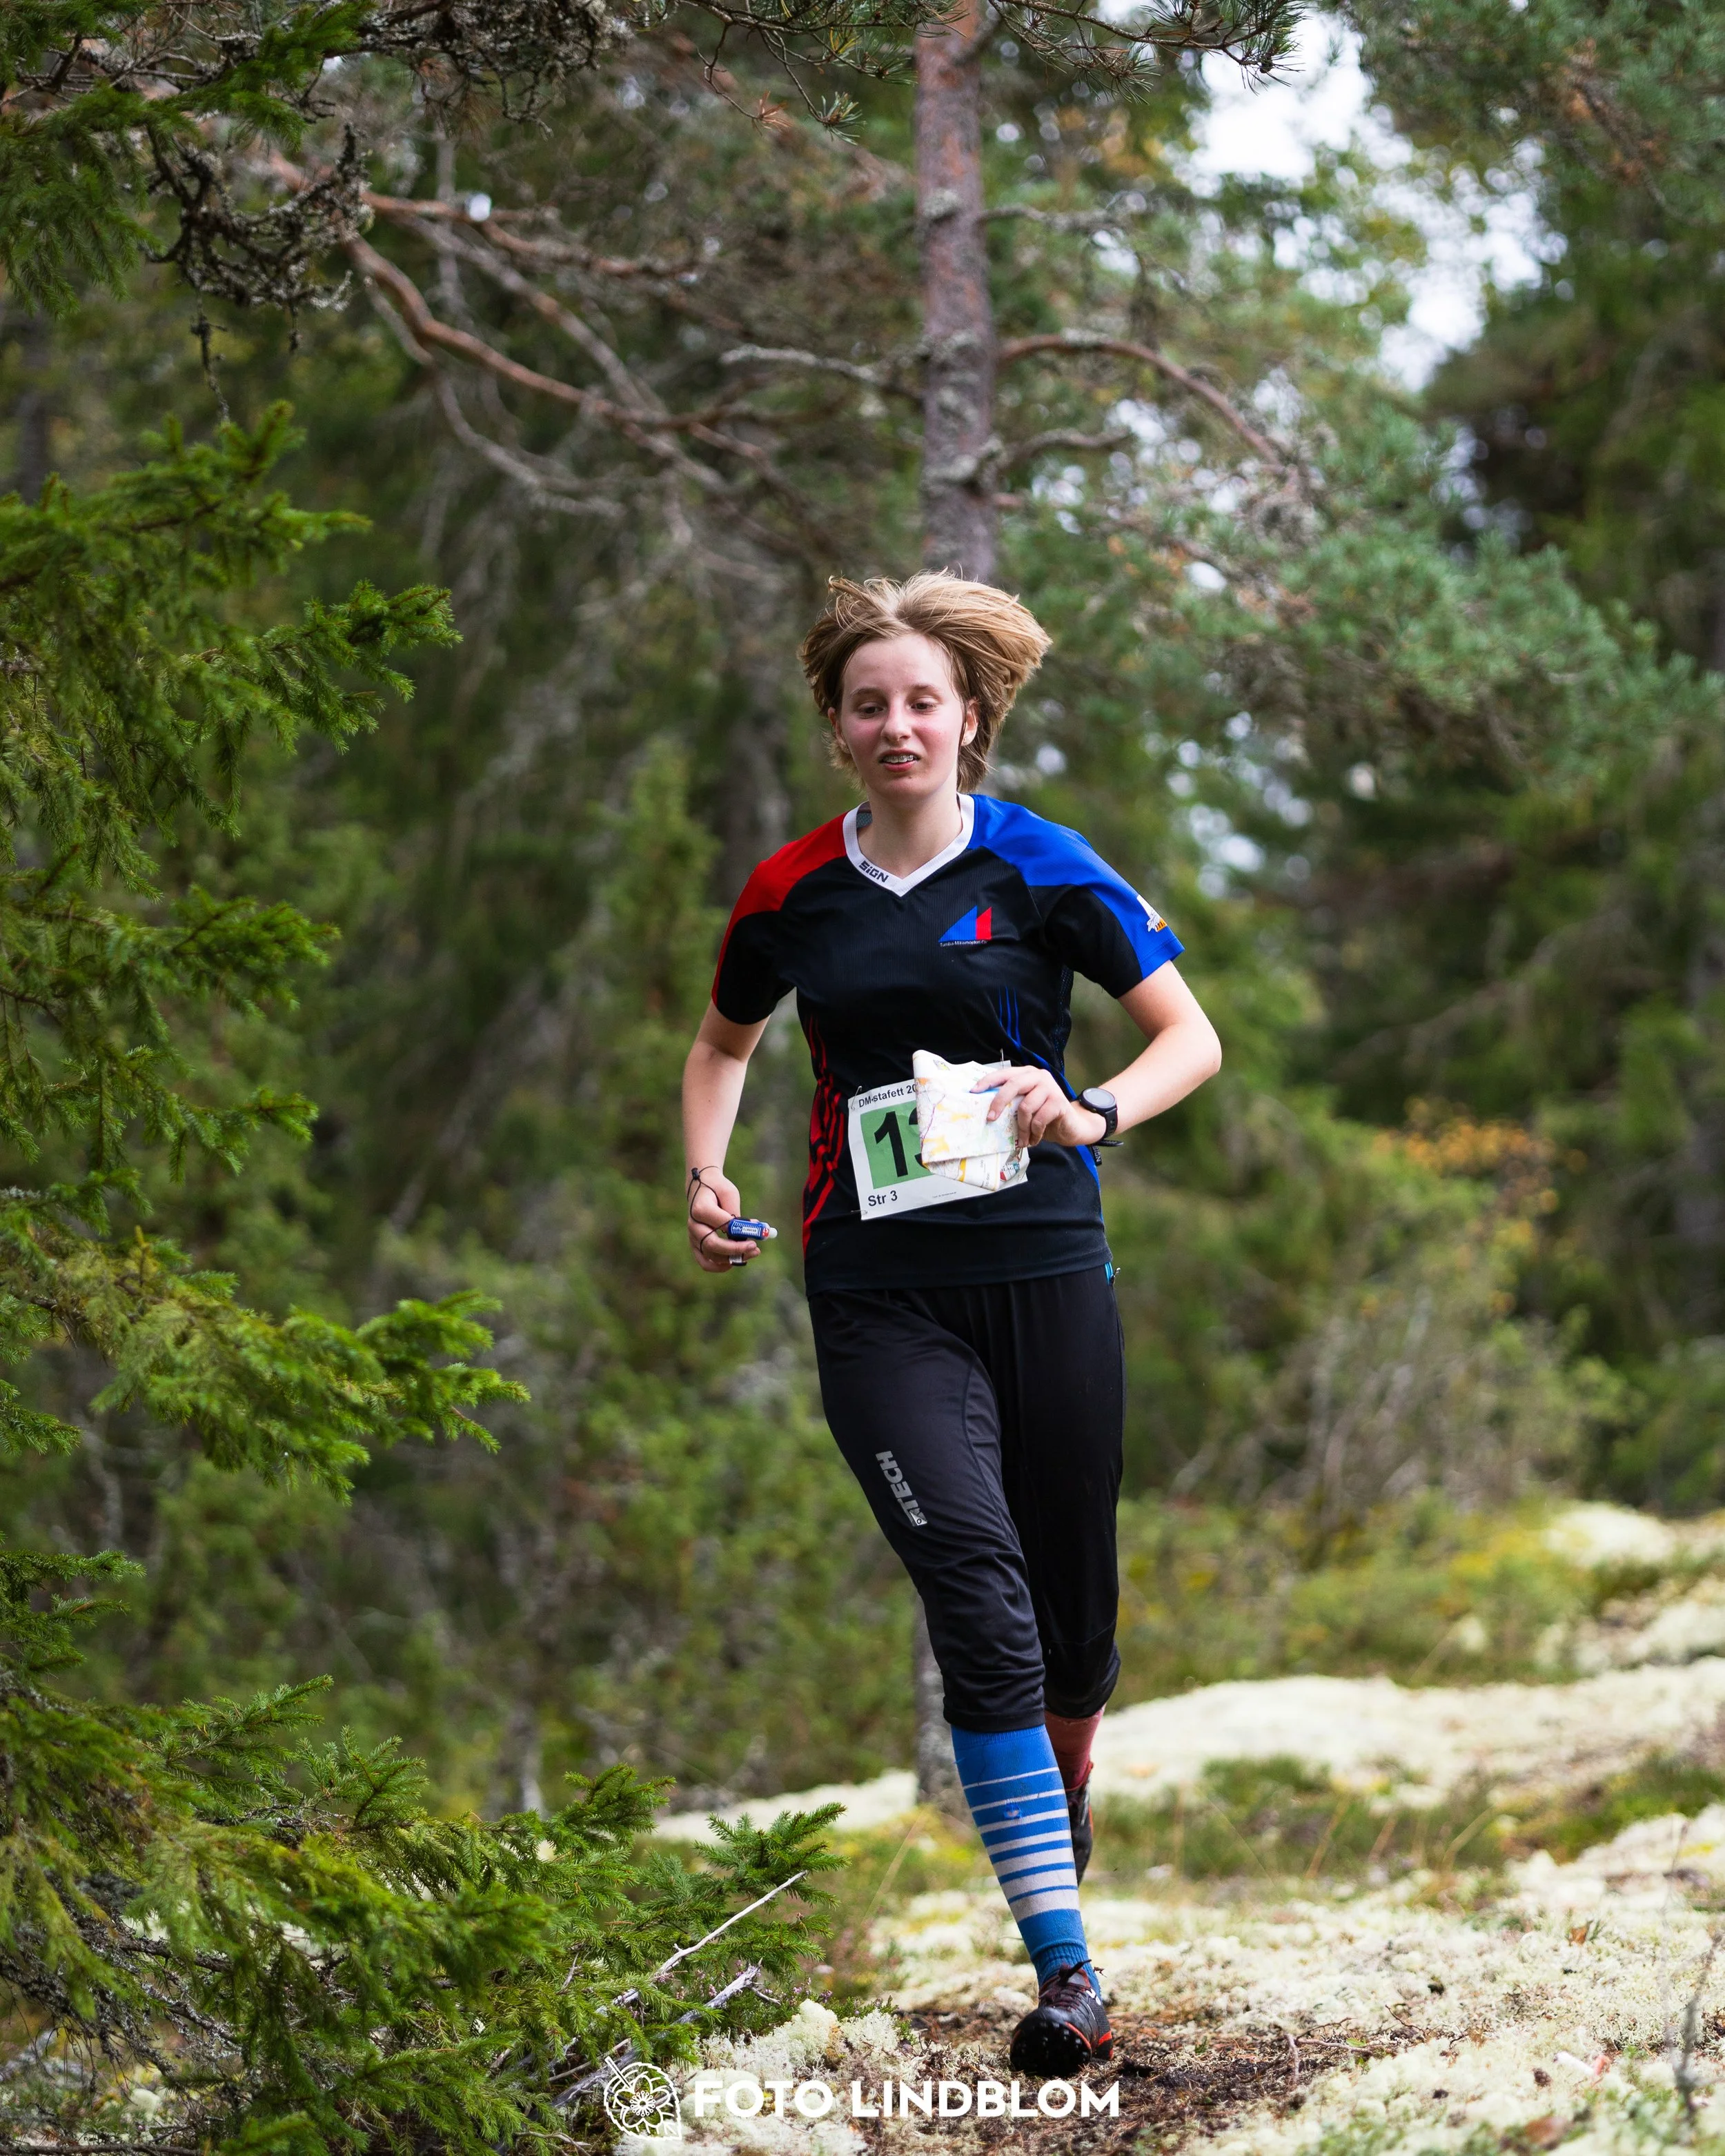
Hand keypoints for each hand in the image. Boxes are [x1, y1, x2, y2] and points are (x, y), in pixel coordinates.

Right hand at [686, 1167, 759, 1272]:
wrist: (700, 1186)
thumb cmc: (717, 1189)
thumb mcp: (729, 1193)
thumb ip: (735, 1212)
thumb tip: (751, 1229)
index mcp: (701, 1209)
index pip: (722, 1225)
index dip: (740, 1231)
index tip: (756, 1231)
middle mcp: (693, 1225)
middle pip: (713, 1244)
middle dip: (736, 1249)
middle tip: (755, 1246)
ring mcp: (692, 1236)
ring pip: (711, 1255)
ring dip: (733, 1257)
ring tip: (752, 1252)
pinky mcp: (695, 1244)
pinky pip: (704, 1262)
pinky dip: (718, 1267)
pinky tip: (733, 1263)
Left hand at [979, 1068, 1109, 1148]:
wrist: (1071, 1127)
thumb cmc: (1043, 1117)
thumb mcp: (1024, 1107)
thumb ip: (1011, 1102)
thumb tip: (986, 1111)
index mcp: (1027, 1074)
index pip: (1004, 1074)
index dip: (988, 1082)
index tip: (974, 1092)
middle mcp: (1039, 1076)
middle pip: (1013, 1085)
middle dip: (998, 1103)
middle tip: (990, 1119)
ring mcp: (1050, 1088)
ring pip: (1025, 1107)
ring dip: (1020, 1127)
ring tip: (1022, 1139)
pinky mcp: (1059, 1102)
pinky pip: (1038, 1120)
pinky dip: (1034, 1133)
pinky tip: (1034, 1139)